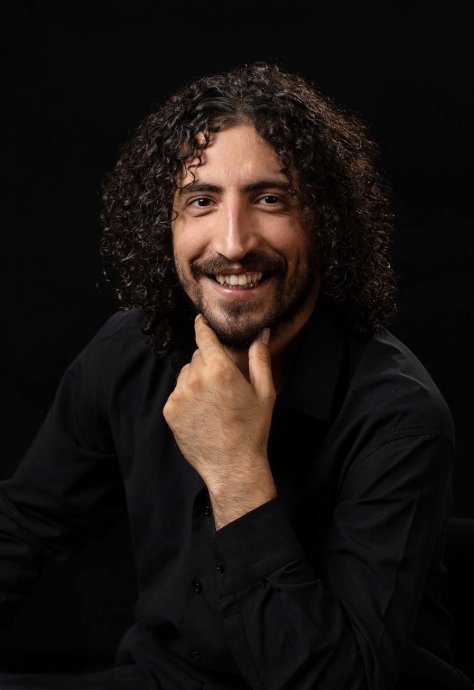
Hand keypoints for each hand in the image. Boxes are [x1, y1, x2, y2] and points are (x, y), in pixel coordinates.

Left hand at [163, 315, 276, 525]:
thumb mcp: (264, 392)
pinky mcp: (170, 410)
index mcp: (220, 370)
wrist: (232, 465)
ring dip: (196, 379)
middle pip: (197, 357)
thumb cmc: (252, 429)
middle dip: (208, 362)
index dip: (202, 326)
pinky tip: (202, 412)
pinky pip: (177, 392)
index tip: (199, 320)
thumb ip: (260, 359)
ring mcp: (179, 395)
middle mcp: (196, 379)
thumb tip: (261, 334)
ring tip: (213, 401)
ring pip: (186, 374)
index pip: (204, 338)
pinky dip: (187, 396)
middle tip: (223, 383)